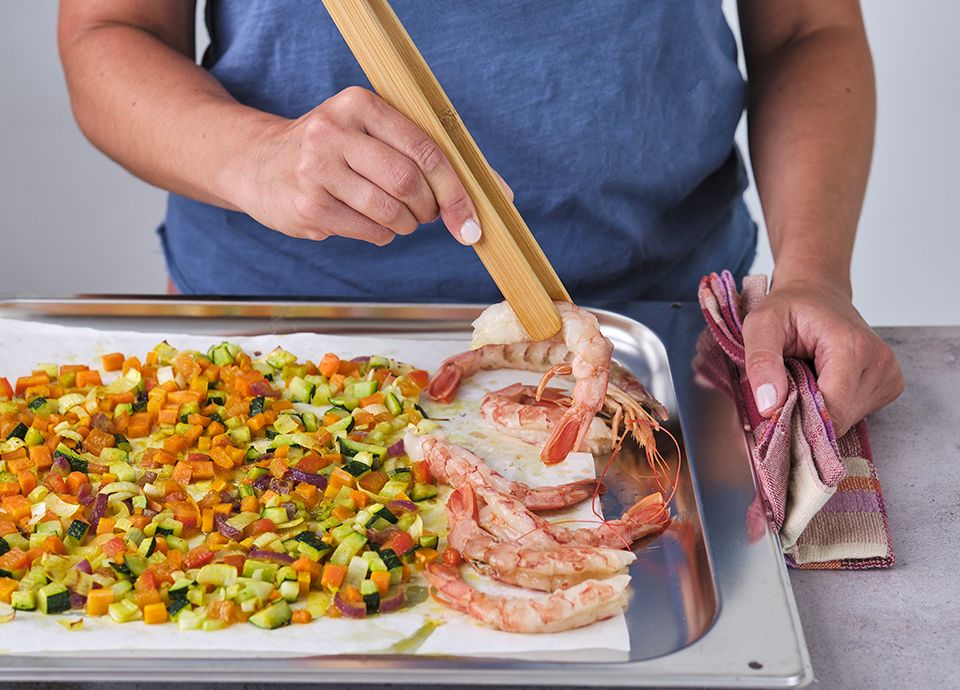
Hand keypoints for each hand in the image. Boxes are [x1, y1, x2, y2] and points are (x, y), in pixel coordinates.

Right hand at [237, 86, 483, 245]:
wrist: (260, 164)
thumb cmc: (336, 151)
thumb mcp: (373, 134)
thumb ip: (431, 156)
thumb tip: (501, 193)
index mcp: (360, 104)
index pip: (424, 150)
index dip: (455, 190)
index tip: (469, 220)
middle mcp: (334, 131)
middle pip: (408, 183)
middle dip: (428, 209)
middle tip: (425, 214)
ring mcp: (316, 170)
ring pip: (390, 212)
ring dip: (405, 225)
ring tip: (396, 218)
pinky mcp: (308, 207)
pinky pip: (369, 232)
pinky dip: (381, 235)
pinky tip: (368, 222)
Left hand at [741, 277, 903, 436]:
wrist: (817, 294)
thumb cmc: (790, 307)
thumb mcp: (761, 324)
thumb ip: (761, 362)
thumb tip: (769, 406)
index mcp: (852, 346)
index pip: (832, 410)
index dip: (798, 417)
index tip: (774, 408)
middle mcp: (880, 362)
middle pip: (840, 419)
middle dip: (806, 413)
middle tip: (786, 386)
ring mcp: (889, 375)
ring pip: (847, 420)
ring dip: (819, 409)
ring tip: (806, 378)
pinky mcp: (889, 384)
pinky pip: (855, 413)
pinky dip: (833, 405)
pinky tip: (823, 381)